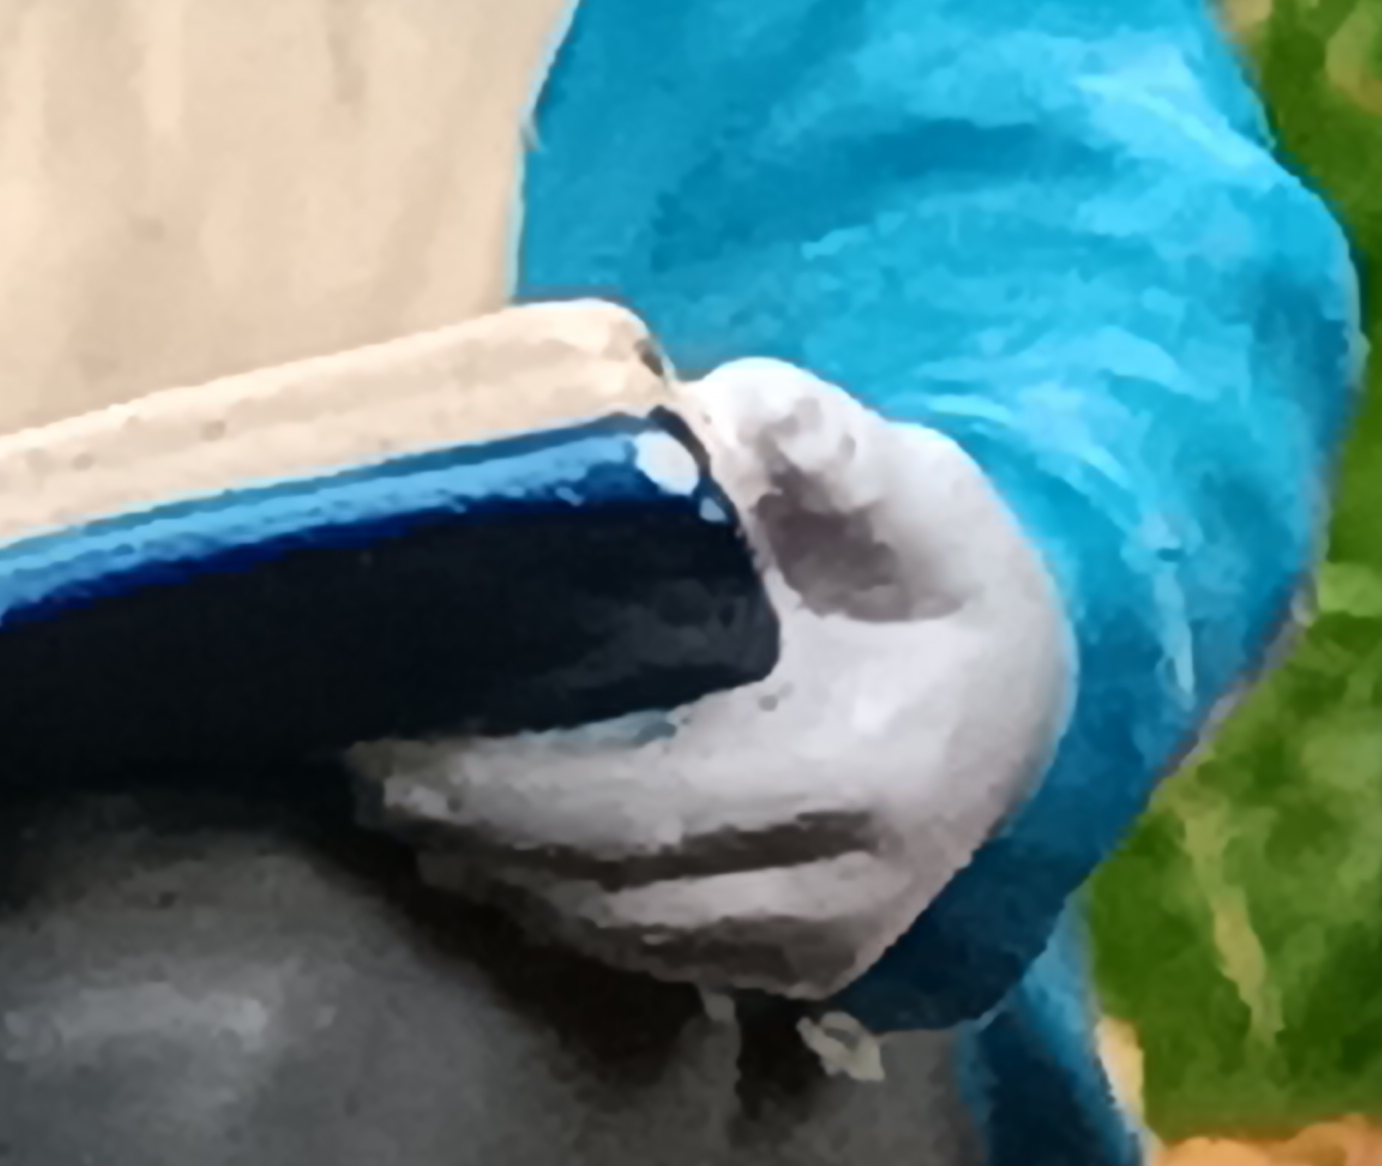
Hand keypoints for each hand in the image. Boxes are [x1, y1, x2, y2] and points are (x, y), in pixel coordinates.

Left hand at [351, 360, 1073, 1001]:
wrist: (1028, 676)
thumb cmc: (934, 558)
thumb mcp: (899, 471)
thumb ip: (813, 437)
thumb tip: (716, 414)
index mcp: (866, 768)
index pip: (655, 802)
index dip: (513, 787)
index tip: (395, 743)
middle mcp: (848, 886)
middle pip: (619, 886)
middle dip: (473, 832)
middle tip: (353, 766)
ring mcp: (826, 943)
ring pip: (624, 935)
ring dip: (499, 877)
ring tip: (386, 800)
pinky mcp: (800, 966)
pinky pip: (653, 955)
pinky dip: (554, 906)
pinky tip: (470, 847)